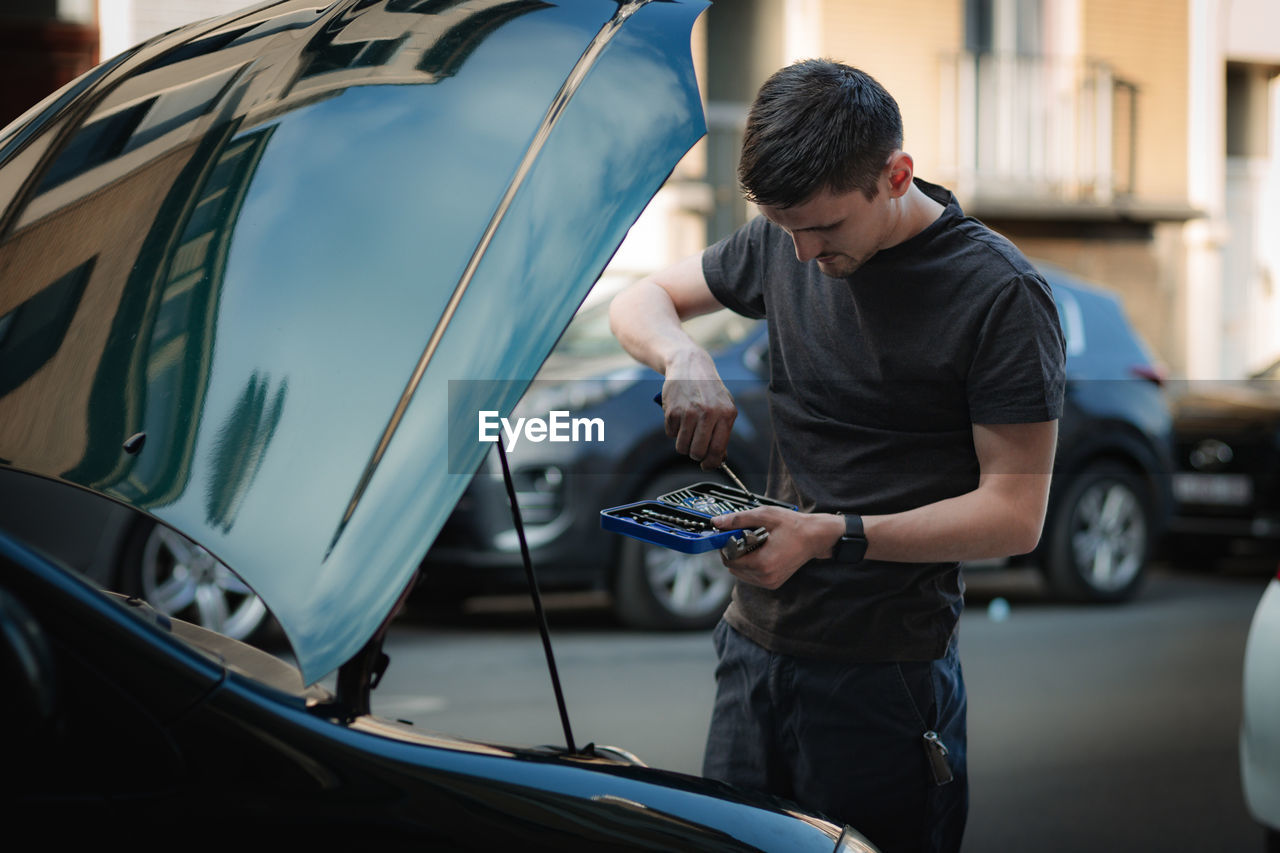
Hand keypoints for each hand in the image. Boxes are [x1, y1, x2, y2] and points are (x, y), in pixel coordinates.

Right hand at [659, 367, 735, 469]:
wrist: (690, 365)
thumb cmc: (709, 390)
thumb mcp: (724, 407)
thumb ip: (723, 432)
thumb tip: (718, 459)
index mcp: (726, 414)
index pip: (717, 450)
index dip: (710, 463)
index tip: (706, 465)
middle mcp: (708, 413)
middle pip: (697, 452)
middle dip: (695, 455)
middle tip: (695, 448)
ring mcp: (689, 412)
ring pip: (682, 446)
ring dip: (683, 444)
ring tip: (687, 431)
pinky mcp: (672, 410)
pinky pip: (670, 433)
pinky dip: (673, 430)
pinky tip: (679, 416)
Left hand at [712, 508, 843, 589]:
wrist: (815, 537)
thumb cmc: (792, 525)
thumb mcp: (764, 516)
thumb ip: (738, 520)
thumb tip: (717, 522)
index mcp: (762, 563)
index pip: (729, 560)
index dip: (726, 546)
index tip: (731, 534)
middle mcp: (765, 577)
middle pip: (733, 568)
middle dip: (733, 552)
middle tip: (742, 537)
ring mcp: (769, 582)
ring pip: (740, 573)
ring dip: (741, 559)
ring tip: (753, 544)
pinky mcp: (773, 583)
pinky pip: (751, 576)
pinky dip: (750, 565)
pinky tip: (759, 552)